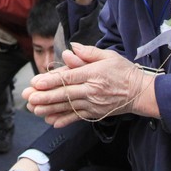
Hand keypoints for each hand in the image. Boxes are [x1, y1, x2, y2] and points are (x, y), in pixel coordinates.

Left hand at [23, 43, 158, 126]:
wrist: (140, 93)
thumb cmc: (124, 71)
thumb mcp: (108, 56)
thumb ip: (88, 53)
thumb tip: (71, 48)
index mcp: (93, 74)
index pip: (69, 78)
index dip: (51, 81)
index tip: (36, 82)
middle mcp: (92, 90)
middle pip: (65, 94)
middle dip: (45, 96)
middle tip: (29, 98)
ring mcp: (93, 104)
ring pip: (68, 107)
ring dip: (50, 109)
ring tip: (34, 110)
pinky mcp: (95, 113)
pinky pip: (77, 117)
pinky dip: (64, 120)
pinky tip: (52, 122)